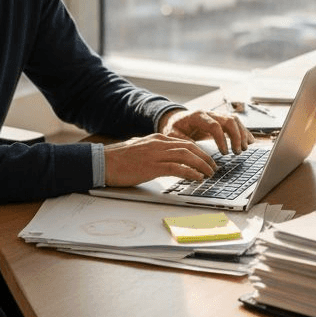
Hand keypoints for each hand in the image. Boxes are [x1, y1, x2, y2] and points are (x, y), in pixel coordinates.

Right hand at [103, 134, 218, 186]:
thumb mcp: (139, 150)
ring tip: (209, 173)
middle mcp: (158, 143)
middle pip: (189, 147)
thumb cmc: (118, 160)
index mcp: (156, 139)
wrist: (102, 162)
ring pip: (187, 156)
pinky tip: (198, 178)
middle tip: (213, 167)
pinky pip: (177, 168)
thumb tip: (164, 161)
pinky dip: (191, 172)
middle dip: (205, 157)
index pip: (183, 142)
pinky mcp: (152, 166)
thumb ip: (153, 152)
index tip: (206, 159)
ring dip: (202, 165)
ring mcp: (156, 154)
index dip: (198, 151)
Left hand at [158, 108, 252, 154]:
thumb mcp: (173, 135)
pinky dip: (244, 131)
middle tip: (237, 152)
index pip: (214, 125)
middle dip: (236, 137)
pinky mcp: (221, 120)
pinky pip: (236, 123)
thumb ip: (183, 142)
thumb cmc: (174, 127)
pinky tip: (249, 141)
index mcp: (197, 116)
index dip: (221, 139)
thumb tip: (196, 154)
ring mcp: (217, 115)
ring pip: (235, 120)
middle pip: (228, 120)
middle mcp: (210, 113)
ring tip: (243, 149)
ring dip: (242, 134)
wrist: (175, 119)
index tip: (224, 153)